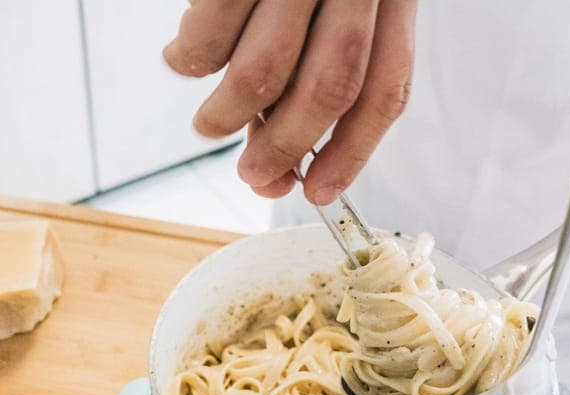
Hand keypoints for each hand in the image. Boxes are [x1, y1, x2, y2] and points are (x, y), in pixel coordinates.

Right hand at [163, 0, 417, 205]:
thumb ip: (311, 68)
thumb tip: (275, 159)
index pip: (385, 89)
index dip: (353, 153)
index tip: (319, 190)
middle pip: (328, 88)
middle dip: (284, 146)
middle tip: (253, 172)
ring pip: (264, 68)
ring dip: (227, 116)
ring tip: (208, 124)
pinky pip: (210, 29)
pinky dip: (190, 59)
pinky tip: (184, 57)